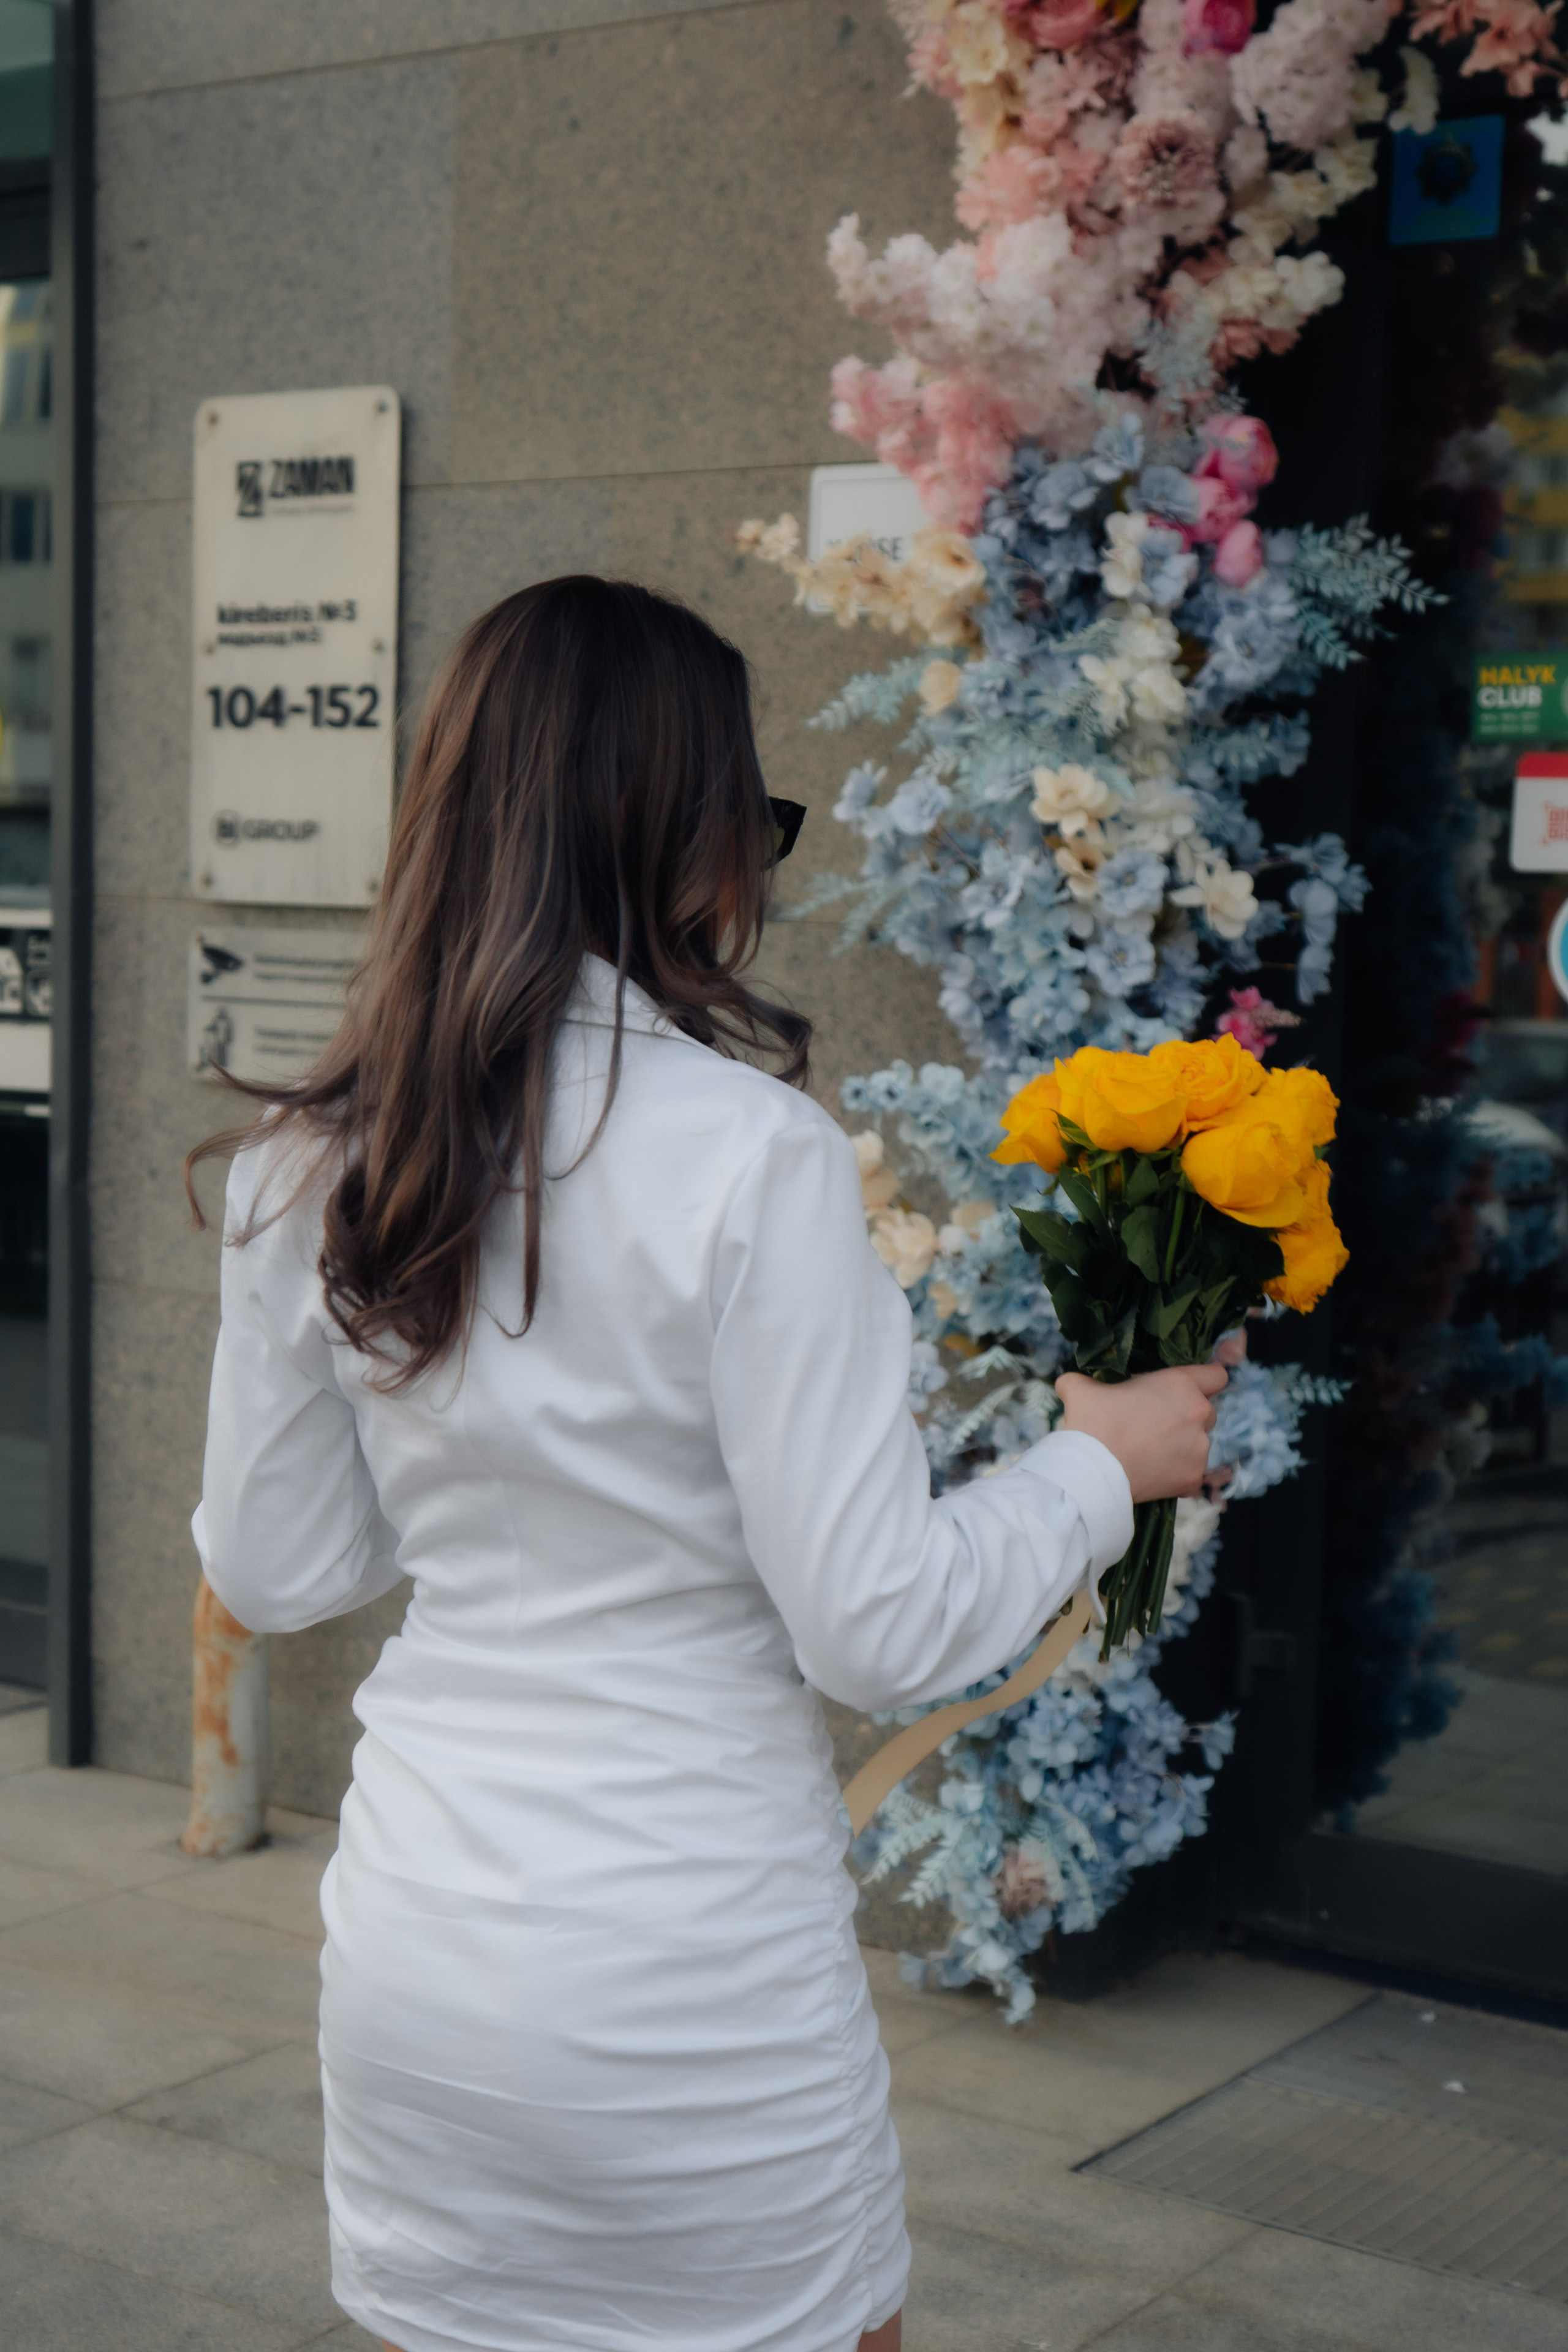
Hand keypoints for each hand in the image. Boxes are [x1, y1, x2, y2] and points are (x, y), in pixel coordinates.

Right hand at [1055, 1362, 1227, 1504]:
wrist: (1092, 1471)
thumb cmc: (1091, 1422)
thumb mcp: (1079, 1388)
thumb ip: (1083, 1379)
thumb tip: (1069, 1383)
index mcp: (1180, 1385)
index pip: (1216, 1376)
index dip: (1203, 1381)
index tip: (1187, 1390)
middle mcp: (1198, 1414)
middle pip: (1207, 1412)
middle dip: (1187, 1417)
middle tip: (1156, 1424)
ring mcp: (1200, 1449)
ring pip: (1200, 1444)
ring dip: (1183, 1446)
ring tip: (1151, 1453)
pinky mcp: (1194, 1478)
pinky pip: (1192, 1473)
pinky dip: (1177, 1474)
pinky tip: (1153, 1474)